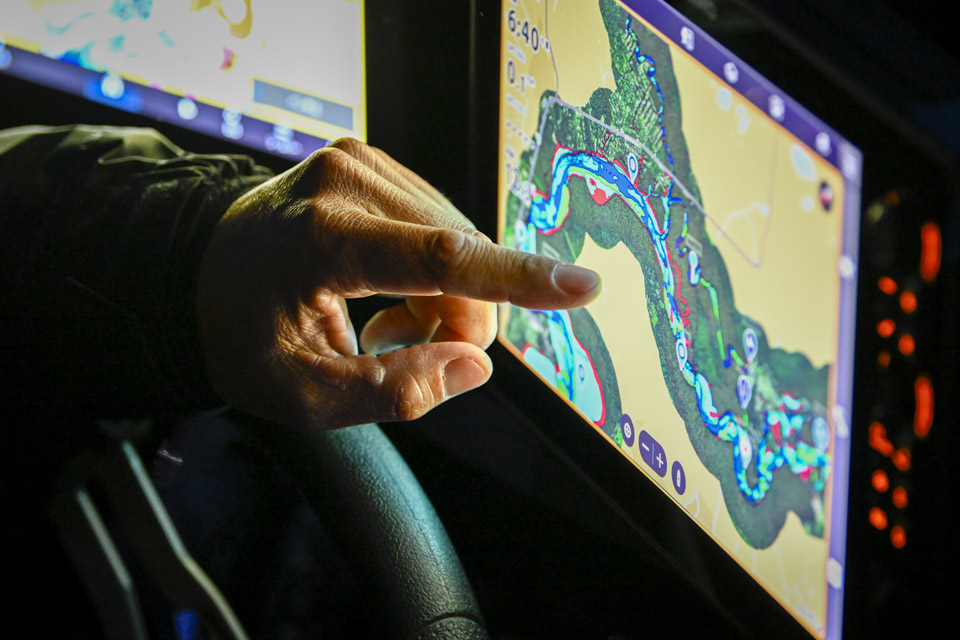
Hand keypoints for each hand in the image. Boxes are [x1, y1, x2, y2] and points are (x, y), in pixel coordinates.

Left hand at [197, 139, 599, 430]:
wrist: (199, 275)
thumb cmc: (245, 338)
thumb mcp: (303, 395)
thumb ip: (393, 391)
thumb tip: (474, 366)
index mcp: (321, 237)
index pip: (441, 258)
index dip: (516, 279)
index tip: (582, 286)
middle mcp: (345, 182)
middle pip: (462, 260)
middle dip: (457, 319)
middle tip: (403, 351)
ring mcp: (360, 163)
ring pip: (461, 243)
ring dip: (442, 297)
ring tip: (382, 322)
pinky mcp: (373, 163)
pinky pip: (442, 226)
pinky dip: (431, 271)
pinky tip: (386, 289)